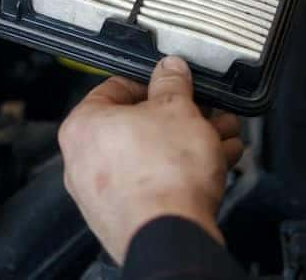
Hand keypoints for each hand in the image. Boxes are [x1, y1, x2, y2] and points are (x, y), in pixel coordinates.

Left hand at [59, 56, 243, 263]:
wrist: (171, 234)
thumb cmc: (163, 174)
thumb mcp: (176, 109)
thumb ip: (172, 83)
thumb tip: (170, 70)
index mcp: (83, 126)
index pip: (114, 88)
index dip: (152, 82)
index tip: (174, 84)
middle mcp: (84, 161)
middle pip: (138, 125)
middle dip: (180, 117)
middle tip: (205, 111)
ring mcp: (104, 194)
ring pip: (152, 155)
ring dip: (190, 142)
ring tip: (222, 135)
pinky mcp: (126, 217)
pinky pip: (155, 183)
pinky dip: (183, 171)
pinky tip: (217, 161)